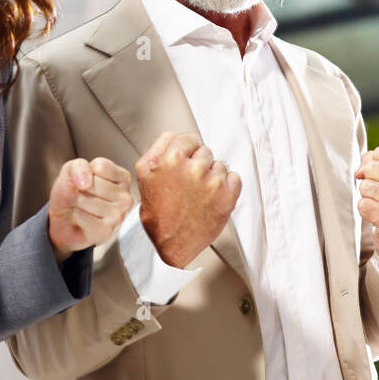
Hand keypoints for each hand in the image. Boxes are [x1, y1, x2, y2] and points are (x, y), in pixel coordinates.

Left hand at [47, 157, 133, 263]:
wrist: (62, 220)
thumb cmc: (72, 194)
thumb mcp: (71, 171)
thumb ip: (79, 166)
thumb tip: (86, 182)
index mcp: (123, 178)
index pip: (101, 166)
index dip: (86, 172)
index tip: (87, 180)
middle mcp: (125, 197)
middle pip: (95, 183)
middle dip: (80, 189)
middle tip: (82, 196)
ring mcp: (118, 216)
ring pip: (87, 200)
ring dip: (76, 203)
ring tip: (82, 207)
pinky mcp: (106, 231)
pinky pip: (82, 217)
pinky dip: (75, 216)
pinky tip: (81, 219)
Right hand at [136, 132, 240, 268]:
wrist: (171, 244)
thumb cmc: (157, 213)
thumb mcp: (144, 176)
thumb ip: (157, 149)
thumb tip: (172, 135)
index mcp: (171, 160)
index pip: (190, 138)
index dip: (187, 151)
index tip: (185, 162)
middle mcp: (194, 169)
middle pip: (205, 151)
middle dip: (198, 164)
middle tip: (188, 184)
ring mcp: (213, 182)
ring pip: (219, 165)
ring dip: (212, 176)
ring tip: (198, 194)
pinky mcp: (228, 196)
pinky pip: (234, 177)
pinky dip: (227, 186)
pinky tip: (211, 197)